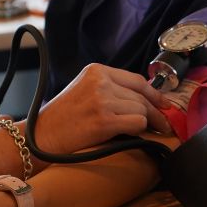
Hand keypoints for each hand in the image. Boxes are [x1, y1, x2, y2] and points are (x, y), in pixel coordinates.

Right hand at [33, 63, 171, 154]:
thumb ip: (110, 88)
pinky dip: (139, 132)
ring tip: (145, 133)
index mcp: (96, 70)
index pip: (136, 80)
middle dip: (156, 113)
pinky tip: (131, 136)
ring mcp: (102, 100)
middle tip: (163, 125)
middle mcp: (100, 81)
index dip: (155, 94)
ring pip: (141, 110)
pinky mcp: (104, 120)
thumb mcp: (84, 90)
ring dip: (146, 124)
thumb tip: (144, 98)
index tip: (164, 105)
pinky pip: (137, 123)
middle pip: (142, 96)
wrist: (42, 136)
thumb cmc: (62, 118)